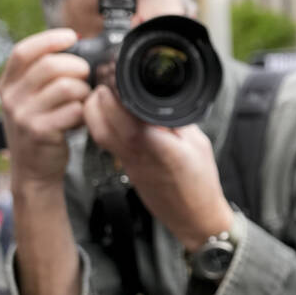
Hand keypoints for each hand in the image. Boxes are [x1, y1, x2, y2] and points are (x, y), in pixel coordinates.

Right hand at [0, 29, 92, 187]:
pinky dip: (84, 112)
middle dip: (77, 67)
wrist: (33, 170)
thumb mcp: (29, 98)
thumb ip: (42, 74)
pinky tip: (79, 120)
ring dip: (83, 91)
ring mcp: (24, 115)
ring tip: (82, 100)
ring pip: (67, 87)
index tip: (71, 36)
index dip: (49, 39)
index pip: (23, 51)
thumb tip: (74, 44)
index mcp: (8, 83)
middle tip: (85, 76)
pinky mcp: (41, 132)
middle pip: (50, 66)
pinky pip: (74, 110)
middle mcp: (11, 97)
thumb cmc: (38, 127)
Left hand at [83, 85, 233, 249]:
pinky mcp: (125, 170)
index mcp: (158, 146)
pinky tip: (110, 116)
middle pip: (103, 125)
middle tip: (104, 82)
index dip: (116, 94)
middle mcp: (137, 155)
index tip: (115, 76)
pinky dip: (102, 126)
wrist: (195, 218)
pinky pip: (106, 143)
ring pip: (98, 135)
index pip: (127, 115)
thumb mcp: (197, 143)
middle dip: (98, 99)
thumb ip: (176, 121)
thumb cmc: (201, 183)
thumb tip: (159, 99)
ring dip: (94, 113)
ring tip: (103, 96)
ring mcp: (128, 164)